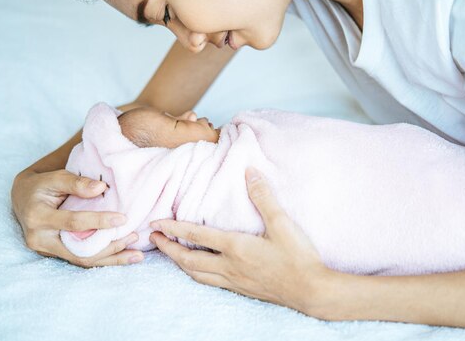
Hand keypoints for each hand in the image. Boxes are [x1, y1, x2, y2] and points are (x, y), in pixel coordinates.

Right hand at [11, 168, 143, 267]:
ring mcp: (46, 250)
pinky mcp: (55, 254)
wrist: (23, 198)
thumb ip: (76, 182)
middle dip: (110, 248)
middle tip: (134, 238)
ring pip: (82, 260)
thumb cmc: (42, 185)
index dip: (99, 221)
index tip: (123, 218)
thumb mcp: (55, 177)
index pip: (74, 223)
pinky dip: (103, 259)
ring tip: (136, 255)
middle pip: (79, 251)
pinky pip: (81, 259)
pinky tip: (123, 256)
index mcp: (38, 217)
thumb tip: (101, 189)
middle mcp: (40, 239)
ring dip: (111, 259)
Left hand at [148, 166, 342, 312]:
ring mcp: (234, 280)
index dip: (173, 228)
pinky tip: (198, 269)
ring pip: (196, 274)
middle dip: (167, 248)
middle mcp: (229, 266)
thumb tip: (250, 172)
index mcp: (236, 247)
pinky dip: (196, 273)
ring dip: (179, 263)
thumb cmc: (298, 257)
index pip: (196, 236)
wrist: (312, 291)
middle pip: (188, 259)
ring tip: (169, 253)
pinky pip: (210, 281)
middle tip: (153, 238)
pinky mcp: (241, 288)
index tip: (155, 223)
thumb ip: (264, 197)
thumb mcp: (283, 223)